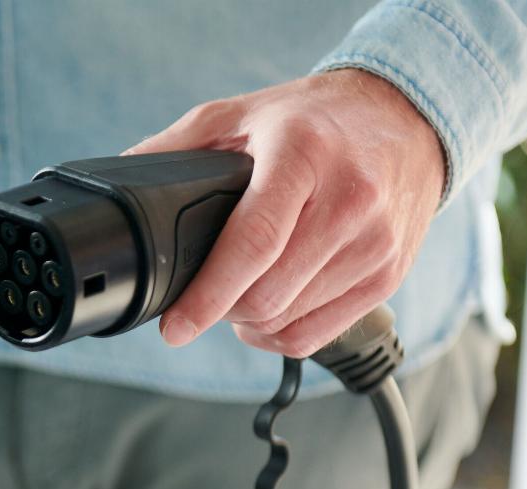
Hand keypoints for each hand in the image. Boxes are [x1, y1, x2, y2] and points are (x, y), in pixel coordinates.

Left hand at [126, 69, 445, 356]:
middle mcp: (350, 200)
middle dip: (223, 307)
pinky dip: (280, 335)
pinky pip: (317, 336)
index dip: (208, 296)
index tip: (175, 328)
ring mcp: (376, 243)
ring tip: (241, 292)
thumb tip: (120, 187)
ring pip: (288, 321)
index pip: (254, 243)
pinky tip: (270, 309)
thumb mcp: (241, 114)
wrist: (406, 118)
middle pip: (268, 295)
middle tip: (206, 294)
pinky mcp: (388, 274)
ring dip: (250, 321)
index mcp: (304, 155)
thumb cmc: (315, 119)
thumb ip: (177, 148)